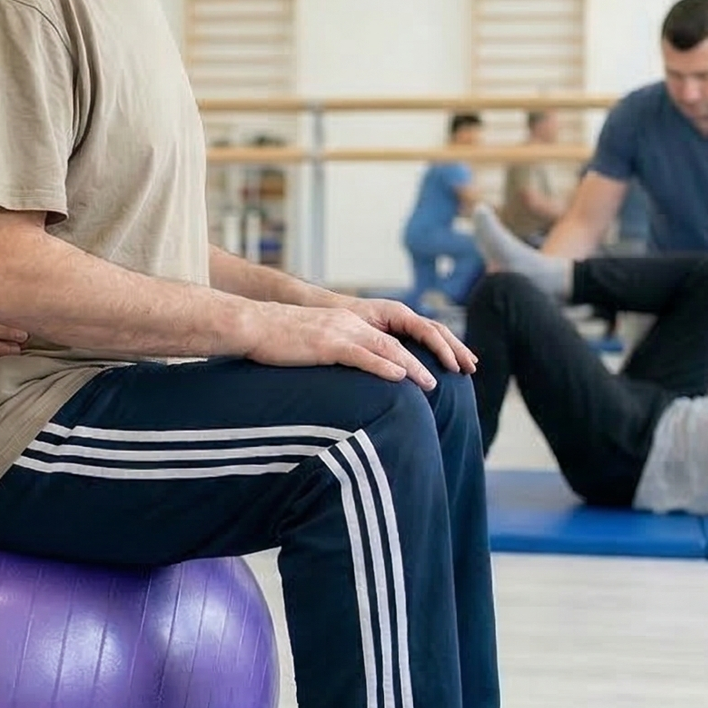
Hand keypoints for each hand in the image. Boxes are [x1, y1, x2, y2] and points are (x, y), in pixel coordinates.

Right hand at [245, 303, 437, 388]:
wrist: (252, 324)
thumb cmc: (277, 340)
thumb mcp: (313, 345)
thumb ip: (335, 355)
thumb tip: (348, 378)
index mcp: (350, 324)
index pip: (394, 336)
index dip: (422, 350)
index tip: (443, 365)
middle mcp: (351, 324)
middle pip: (400, 340)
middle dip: (431, 355)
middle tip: (455, 371)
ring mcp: (340, 332)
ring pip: (387, 348)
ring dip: (412, 366)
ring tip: (432, 384)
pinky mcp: (326, 344)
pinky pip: (361, 355)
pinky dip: (383, 365)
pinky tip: (399, 377)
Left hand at [330, 295, 477, 374]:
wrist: (327, 309)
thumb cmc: (340, 320)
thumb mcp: (358, 331)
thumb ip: (377, 343)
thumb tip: (395, 364)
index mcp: (397, 313)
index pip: (428, 331)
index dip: (443, 349)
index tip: (454, 367)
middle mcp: (404, 315)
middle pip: (438, 331)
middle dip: (457, 349)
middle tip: (472, 367)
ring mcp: (404, 322)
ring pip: (436, 334)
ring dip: (454, 349)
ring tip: (469, 366)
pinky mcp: (400, 330)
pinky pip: (426, 340)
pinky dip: (441, 350)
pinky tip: (450, 363)